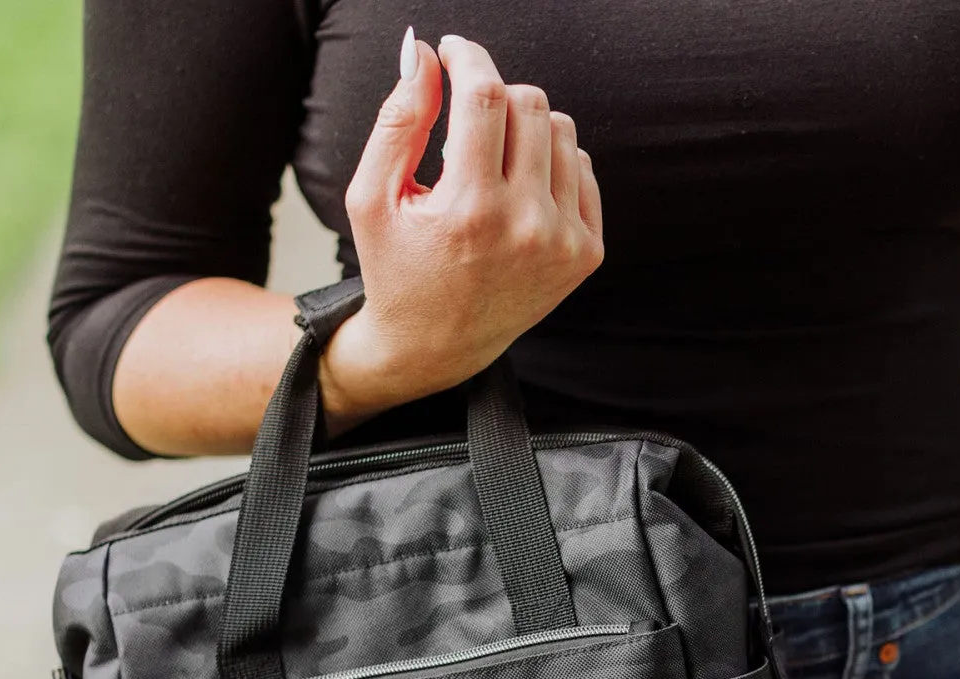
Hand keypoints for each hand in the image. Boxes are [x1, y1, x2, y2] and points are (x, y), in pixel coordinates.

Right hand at [322, 31, 604, 427]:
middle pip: (530, 103)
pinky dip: (550, 162)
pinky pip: (581, 168)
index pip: (486, 97)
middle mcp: (526, 226)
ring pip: (562, 129)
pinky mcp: (586, 253)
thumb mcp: (372, 197)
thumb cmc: (397, 268)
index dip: (469, 57)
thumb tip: (424, 53)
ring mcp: (564, 242)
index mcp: (470, 210)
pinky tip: (518, 188)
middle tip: (464, 114)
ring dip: (524, 126)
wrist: (436, 346)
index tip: (452, 51)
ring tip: (489, 158)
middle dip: (493, 92)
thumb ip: (398, 119)